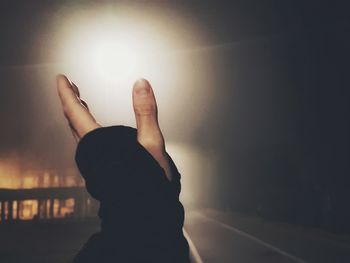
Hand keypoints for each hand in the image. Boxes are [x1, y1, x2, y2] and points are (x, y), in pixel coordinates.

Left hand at [56, 75, 172, 180]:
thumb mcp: (150, 142)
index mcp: (97, 143)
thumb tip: (140, 85)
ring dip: (78, 113)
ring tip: (81, 101)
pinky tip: (96, 127)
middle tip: (70, 86)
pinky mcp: (100, 166)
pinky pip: (87, 140)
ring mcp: (94, 160)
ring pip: (79, 131)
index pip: (75, 111)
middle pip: (73, 121)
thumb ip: (145, 112)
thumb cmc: (147, 180)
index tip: (62, 79)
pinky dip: (86, 125)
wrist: (144, 207)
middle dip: (70, 100)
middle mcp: (90, 152)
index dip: (66, 93)